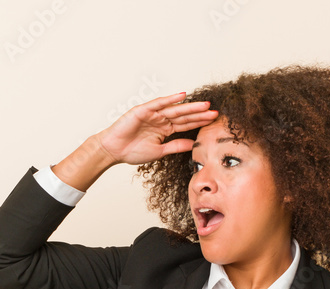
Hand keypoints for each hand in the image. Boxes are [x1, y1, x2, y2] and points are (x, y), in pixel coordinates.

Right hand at [93, 92, 218, 165]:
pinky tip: (182, 96)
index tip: (214, 122)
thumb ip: (176, 146)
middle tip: (215, 112)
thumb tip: (193, 144)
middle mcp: (161, 120)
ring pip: (175, 109)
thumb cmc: (132, 151)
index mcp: (165, 130)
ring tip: (205, 105)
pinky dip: (170, 99)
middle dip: (200, 114)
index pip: (186, 125)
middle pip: (184, 116)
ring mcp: (153, 114)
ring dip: (190, 107)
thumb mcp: (160, 151)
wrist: (113, 150)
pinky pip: (159, 103)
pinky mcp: (143, 110)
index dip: (200, 123)